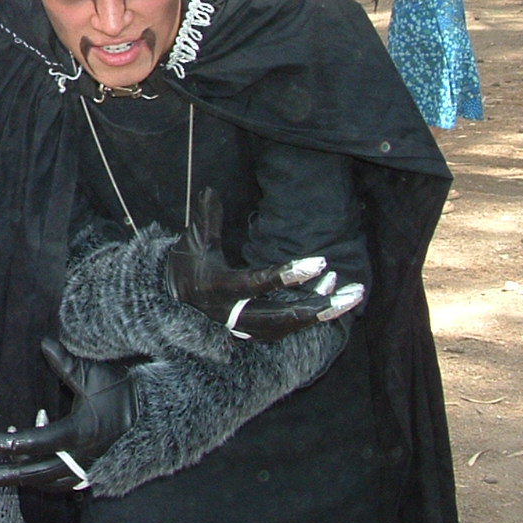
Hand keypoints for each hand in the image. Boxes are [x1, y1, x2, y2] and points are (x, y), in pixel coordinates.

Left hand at [0, 339, 135, 491]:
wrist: (159, 419)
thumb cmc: (127, 392)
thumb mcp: (98, 375)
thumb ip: (66, 363)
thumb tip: (42, 342)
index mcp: (78, 433)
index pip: (28, 443)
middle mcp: (78, 459)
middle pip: (25, 475)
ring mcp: (83, 473)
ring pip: (37, 484)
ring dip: (5, 481)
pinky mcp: (87, 478)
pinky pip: (51, 485)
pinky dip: (30, 479)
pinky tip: (10, 472)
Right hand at [165, 189, 362, 340]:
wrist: (172, 301)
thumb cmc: (187, 265)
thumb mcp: (192, 242)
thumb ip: (205, 219)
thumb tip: (211, 190)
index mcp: (218, 288)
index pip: (257, 284)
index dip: (287, 275)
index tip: (319, 263)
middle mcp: (232, 313)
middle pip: (281, 317)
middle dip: (316, 307)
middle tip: (347, 293)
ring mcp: (244, 327)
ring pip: (289, 327)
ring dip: (321, 313)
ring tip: (350, 296)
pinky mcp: (254, 332)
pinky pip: (287, 329)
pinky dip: (309, 317)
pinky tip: (330, 301)